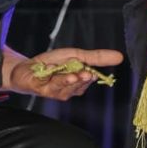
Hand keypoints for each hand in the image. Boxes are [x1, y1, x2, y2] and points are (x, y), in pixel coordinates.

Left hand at [6, 46, 122, 100]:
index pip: (88, 80)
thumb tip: (120, 56)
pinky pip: (47, 84)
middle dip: (81, 80)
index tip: (93, 73)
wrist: (27, 68)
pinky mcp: (40, 88)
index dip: (90, 76)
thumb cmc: (53, 64)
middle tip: (87, 74)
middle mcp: (68, 91)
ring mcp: (54, 91)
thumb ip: (96, 57)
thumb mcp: (76, 56)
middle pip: (77, 86)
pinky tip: (53, 70)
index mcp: (78, 84)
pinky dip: (51, 77)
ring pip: (63, 87)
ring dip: (68, 80)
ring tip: (73, 74)